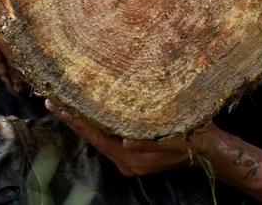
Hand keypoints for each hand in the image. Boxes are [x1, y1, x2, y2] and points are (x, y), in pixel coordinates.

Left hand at [46, 100, 211, 176]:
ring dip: (82, 122)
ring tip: (64, 105)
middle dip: (73, 119)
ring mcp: (129, 160)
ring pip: (98, 138)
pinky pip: (108, 140)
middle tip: (52, 100)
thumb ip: (148, 142)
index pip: (96, 135)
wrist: (210, 152)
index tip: (57, 104)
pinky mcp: (134, 156)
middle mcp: (126, 161)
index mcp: (132, 157)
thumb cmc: (193, 138)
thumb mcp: (174, 137)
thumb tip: (125, 142)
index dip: (76, 119)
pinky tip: (89, 114)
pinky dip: (95, 126)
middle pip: (93, 137)